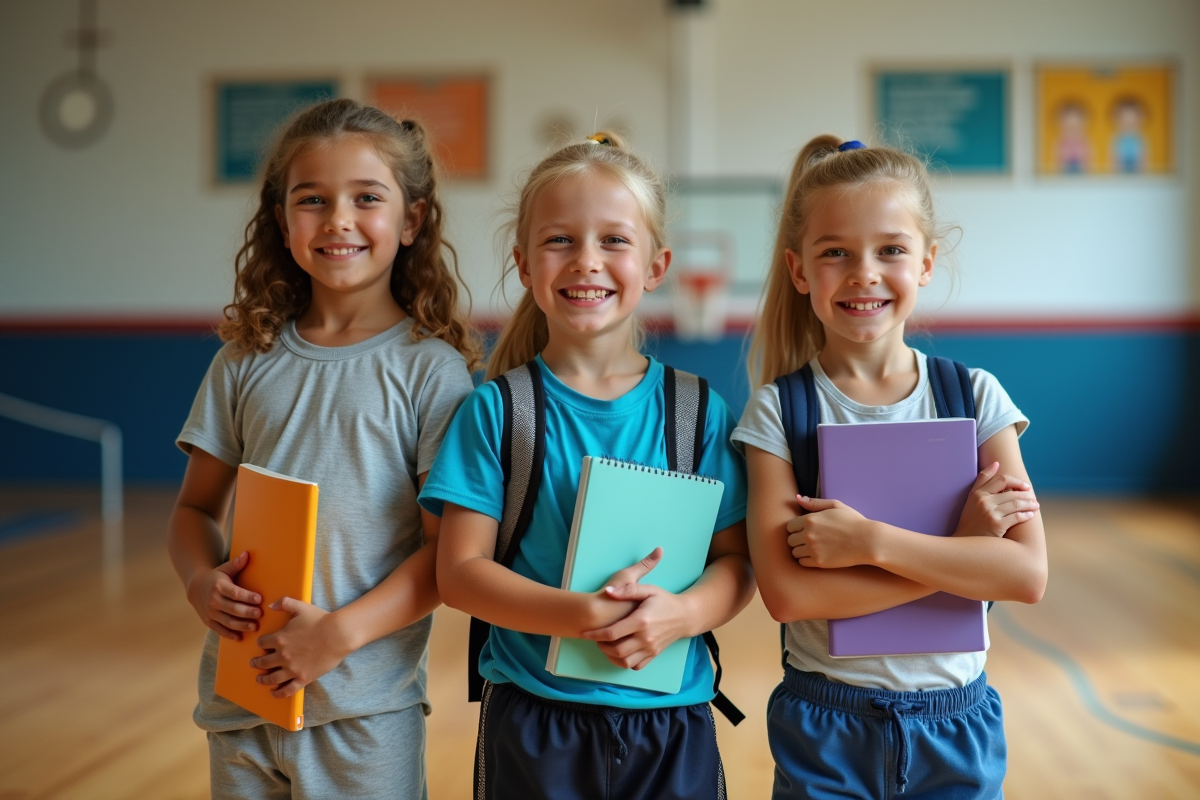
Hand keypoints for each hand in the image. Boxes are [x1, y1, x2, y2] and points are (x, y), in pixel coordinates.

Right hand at [185, 551, 261, 639]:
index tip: (260, 599)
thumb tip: (247, 554)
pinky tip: (240, 637)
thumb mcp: (225, 569)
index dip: (247, 597)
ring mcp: (210, 613)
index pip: (235, 593)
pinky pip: (219, 630)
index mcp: (219, 587)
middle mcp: (213, 601)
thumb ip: (236, 564)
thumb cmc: (216, 577)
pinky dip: (229, 634)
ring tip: (255, 627)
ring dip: (241, 625)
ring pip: (227, 621)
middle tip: (260, 614)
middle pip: (232, 609)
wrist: (195, 587)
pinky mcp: (208, 621)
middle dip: (247, 612)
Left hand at [250, 598, 352, 698]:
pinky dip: (278, 692)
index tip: (262, 645)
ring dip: (263, 679)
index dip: (261, 644)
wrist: (338, 634)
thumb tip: (270, 604)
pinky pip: (286, 689)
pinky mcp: (303, 678)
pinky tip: (274, 692)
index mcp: (279, 639)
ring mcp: (292, 669)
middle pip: (262, 662)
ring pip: (271, 678)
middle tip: (254, 663)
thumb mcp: (301, 606)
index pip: (261, 643)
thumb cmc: (320, 620)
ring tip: (260, 679)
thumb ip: (284, 603)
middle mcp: (282, 656)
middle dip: (256, 663)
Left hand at [580, 550, 691, 669]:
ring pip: (624, 661)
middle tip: (595, 638)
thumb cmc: (664, 600)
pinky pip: (635, 666)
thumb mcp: (648, 590)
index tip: (584, 633)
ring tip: (605, 645)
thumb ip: (627, 590)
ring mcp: (651, 649)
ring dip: (610, 656)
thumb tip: (607, 591)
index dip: (595, 634)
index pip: (612, 633)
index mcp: (641, 621)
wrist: (685, 616)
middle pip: (616, 650)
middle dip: (601, 646)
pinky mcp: (654, 655)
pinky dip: (623, 662)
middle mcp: (646, 638)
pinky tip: (618, 652)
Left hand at [786, 495, 873, 568]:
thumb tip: (797, 498)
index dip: (796, 528)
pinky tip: (815, 555)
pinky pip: (802, 562)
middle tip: (809, 540)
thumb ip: (814, 503)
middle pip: (790, 540)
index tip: (804, 530)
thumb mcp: (835, 506)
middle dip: (797, 539)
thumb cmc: (853, 521)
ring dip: (801, 550)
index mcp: (810, 519)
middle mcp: (808, 534)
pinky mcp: (818, 562)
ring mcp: (813, 549)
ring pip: (794, 552)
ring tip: (812, 548)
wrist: (867, 541)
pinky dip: (806, 560)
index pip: (789, 526)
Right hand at [954, 462, 1038, 537]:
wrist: (965, 543)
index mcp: (977, 493)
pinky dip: (1026, 515)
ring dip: (1029, 504)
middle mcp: (983, 501)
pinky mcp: (997, 525)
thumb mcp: (971, 498)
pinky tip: (1030, 515)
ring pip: (1016, 504)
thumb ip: (982, 480)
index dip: (1016, 481)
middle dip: (1026, 494)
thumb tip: (997, 463)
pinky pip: (1017, 517)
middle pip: (1012, 492)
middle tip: (1033, 497)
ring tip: (1035, 505)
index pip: (1001, 480)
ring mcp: (990, 513)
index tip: (1025, 486)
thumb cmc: (970, 520)